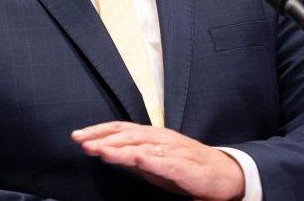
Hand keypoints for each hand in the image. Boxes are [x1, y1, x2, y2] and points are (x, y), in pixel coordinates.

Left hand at [71, 121, 244, 200]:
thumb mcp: (153, 160)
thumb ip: (132, 156)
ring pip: (141, 146)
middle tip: (81, 141)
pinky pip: (163, 162)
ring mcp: (173, 150)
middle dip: (102, 137)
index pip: (120, 128)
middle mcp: (161, 138)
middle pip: (127, 134)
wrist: (224, 174)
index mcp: (152, 135)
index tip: (78, 136)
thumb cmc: (187, 167)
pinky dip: (147, 159)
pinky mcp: (184, 166)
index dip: (99, 130)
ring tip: (99, 150)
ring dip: (118, 147)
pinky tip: (134, 159)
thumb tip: (105, 152)